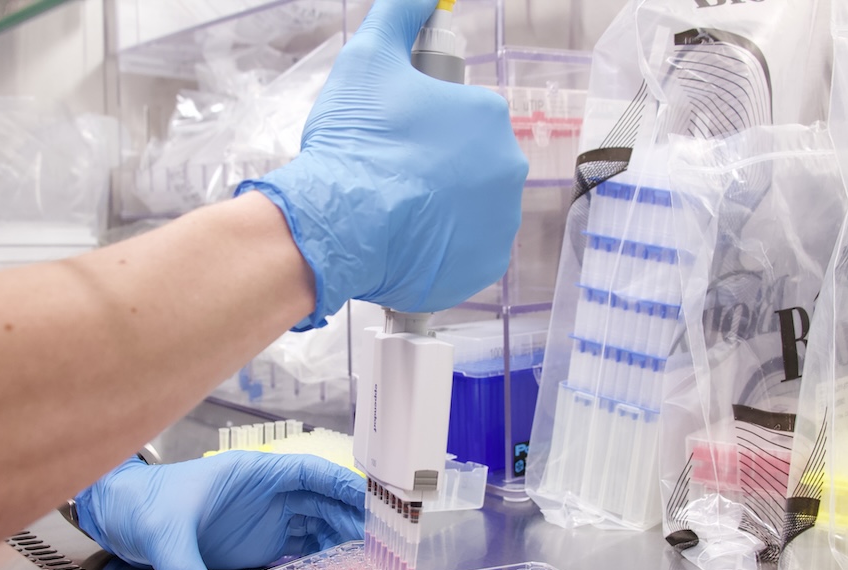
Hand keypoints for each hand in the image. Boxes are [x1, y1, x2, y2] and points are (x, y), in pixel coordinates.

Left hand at [74, 451, 363, 569]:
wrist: (120, 517)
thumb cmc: (142, 506)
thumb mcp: (161, 535)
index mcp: (252, 475)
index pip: (309, 472)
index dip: (343, 484)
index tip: (370, 501)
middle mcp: (266, 496)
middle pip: (323, 502)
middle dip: (353, 520)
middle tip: (379, 545)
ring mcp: (264, 521)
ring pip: (317, 527)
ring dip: (342, 544)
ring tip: (366, 566)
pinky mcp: (257, 547)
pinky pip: (299, 552)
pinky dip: (321, 563)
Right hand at [236, 0, 527, 329]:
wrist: (339, 224)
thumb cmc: (355, 143)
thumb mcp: (368, 58)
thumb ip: (400, 14)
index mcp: (488, 116)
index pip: (461, 118)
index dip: (423, 127)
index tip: (393, 140)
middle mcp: (508, 168)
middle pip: (470, 165)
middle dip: (436, 170)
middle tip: (390, 176)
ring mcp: (500, 222)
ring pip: (470, 209)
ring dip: (441, 210)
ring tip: (395, 211)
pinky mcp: (485, 266)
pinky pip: (465, 253)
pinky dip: (441, 251)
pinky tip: (408, 242)